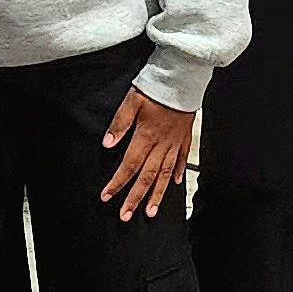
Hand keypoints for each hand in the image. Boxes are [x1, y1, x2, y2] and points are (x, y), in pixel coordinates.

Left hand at [98, 88, 193, 218]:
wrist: (184, 75)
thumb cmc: (156, 85)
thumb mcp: (131, 100)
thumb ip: (119, 123)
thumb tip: (107, 143)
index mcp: (146, 136)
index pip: (129, 166)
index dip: (117, 183)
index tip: (107, 197)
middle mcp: (161, 143)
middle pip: (147, 176)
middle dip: (135, 198)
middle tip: (127, 215)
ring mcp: (175, 142)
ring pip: (165, 174)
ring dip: (157, 194)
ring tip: (150, 211)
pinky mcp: (184, 136)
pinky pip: (181, 159)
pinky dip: (177, 173)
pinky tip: (174, 184)